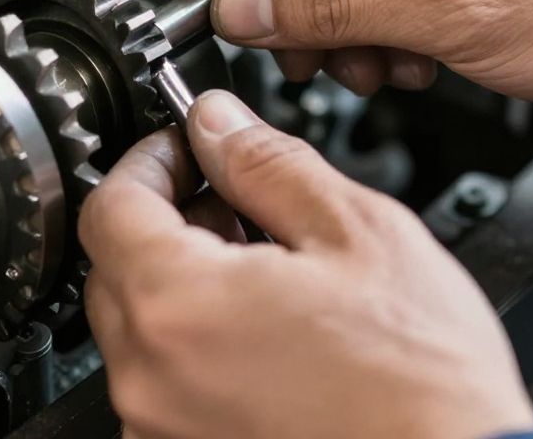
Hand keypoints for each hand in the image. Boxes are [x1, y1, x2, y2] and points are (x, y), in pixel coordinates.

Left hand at [80, 90, 532, 438]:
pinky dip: (195, 345)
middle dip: (166, 219)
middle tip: (232, 201)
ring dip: (181, 282)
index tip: (185, 147)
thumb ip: (268, 164)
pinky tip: (262, 332)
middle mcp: (149, 377)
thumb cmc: (422, 384)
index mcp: (176, 306)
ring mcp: (160, 426)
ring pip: (139, 327)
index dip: (150, 160)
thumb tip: (220, 124)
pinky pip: (164, 382)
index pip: (110, 205)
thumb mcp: (356, 234)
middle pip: (114, 266)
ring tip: (264, 269)